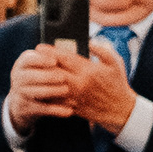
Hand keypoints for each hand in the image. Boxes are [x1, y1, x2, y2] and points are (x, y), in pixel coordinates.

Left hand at [8, 41, 135, 137]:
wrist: (120, 110)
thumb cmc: (117, 84)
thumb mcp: (115, 63)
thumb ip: (101, 49)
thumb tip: (88, 41)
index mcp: (89, 71)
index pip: (64, 58)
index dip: (50, 52)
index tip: (40, 47)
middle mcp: (80, 84)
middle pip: (54, 72)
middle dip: (41, 64)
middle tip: (32, 58)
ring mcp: (75, 97)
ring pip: (51, 87)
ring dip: (41, 79)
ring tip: (32, 72)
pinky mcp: (73, 107)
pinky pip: (55, 101)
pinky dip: (46, 94)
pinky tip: (39, 88)